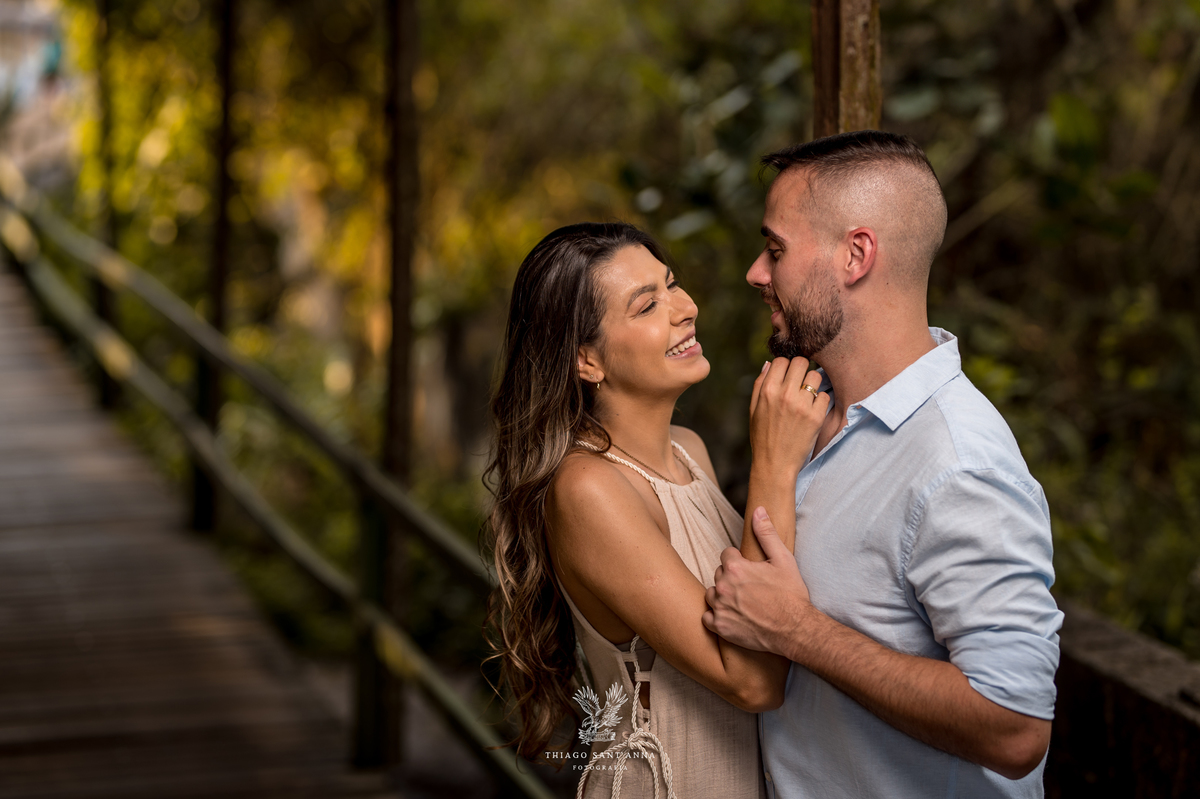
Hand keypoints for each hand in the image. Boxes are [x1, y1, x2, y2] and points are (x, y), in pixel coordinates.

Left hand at [704, 506, 811, 652]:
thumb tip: (758, 511)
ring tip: (741, 601)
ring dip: (722, 595)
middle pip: (719, 573)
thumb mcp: (783, 559)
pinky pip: (707, 617)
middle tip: (750, 587)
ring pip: (712, 594)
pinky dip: (716, 616)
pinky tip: (731, 616)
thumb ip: (766, 533)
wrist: (795, 629)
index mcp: (735, 567)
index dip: (739, 561)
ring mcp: (720, 608)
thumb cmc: (791, 594)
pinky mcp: (720, 627)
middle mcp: (723, 586)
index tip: (751, 570)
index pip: (726, 555)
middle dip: (731, 577)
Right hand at [749, 357, 829, 476]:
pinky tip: (812, 410)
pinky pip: (825, 396)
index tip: (787, 375)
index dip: (785, 366)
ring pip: (815, 376)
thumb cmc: (762, 437)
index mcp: (767, 391)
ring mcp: (802, 405)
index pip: (781, 360)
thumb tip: (769, 363)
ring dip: (812, 383)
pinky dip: (820, 401)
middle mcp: (785, 394)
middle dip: (801, 369)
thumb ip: (760, 384)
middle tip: (800, 381)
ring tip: (807, 395)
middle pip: (801, 362)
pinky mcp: (816, 417)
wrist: (775, 464)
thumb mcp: (753, 409)